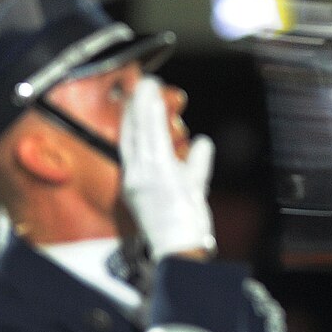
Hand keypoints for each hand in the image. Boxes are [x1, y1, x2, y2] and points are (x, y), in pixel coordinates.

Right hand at [118, 75, 215, 259]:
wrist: (179, 248)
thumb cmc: (182, 224)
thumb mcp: (190, 188)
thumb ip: (196, 164)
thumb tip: (203, 142)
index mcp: (135, 182)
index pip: (129, 144)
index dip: (130, 120)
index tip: (133, 101)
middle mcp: (136, 176)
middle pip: (131, 133)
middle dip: (134, 107)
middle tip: (140, 84)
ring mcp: (144, 175)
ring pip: (140, 132)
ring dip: (143, 105)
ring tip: (146, 84)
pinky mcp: (156, 174)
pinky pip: (152, 139)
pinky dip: (151, 117)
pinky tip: (153, 100)